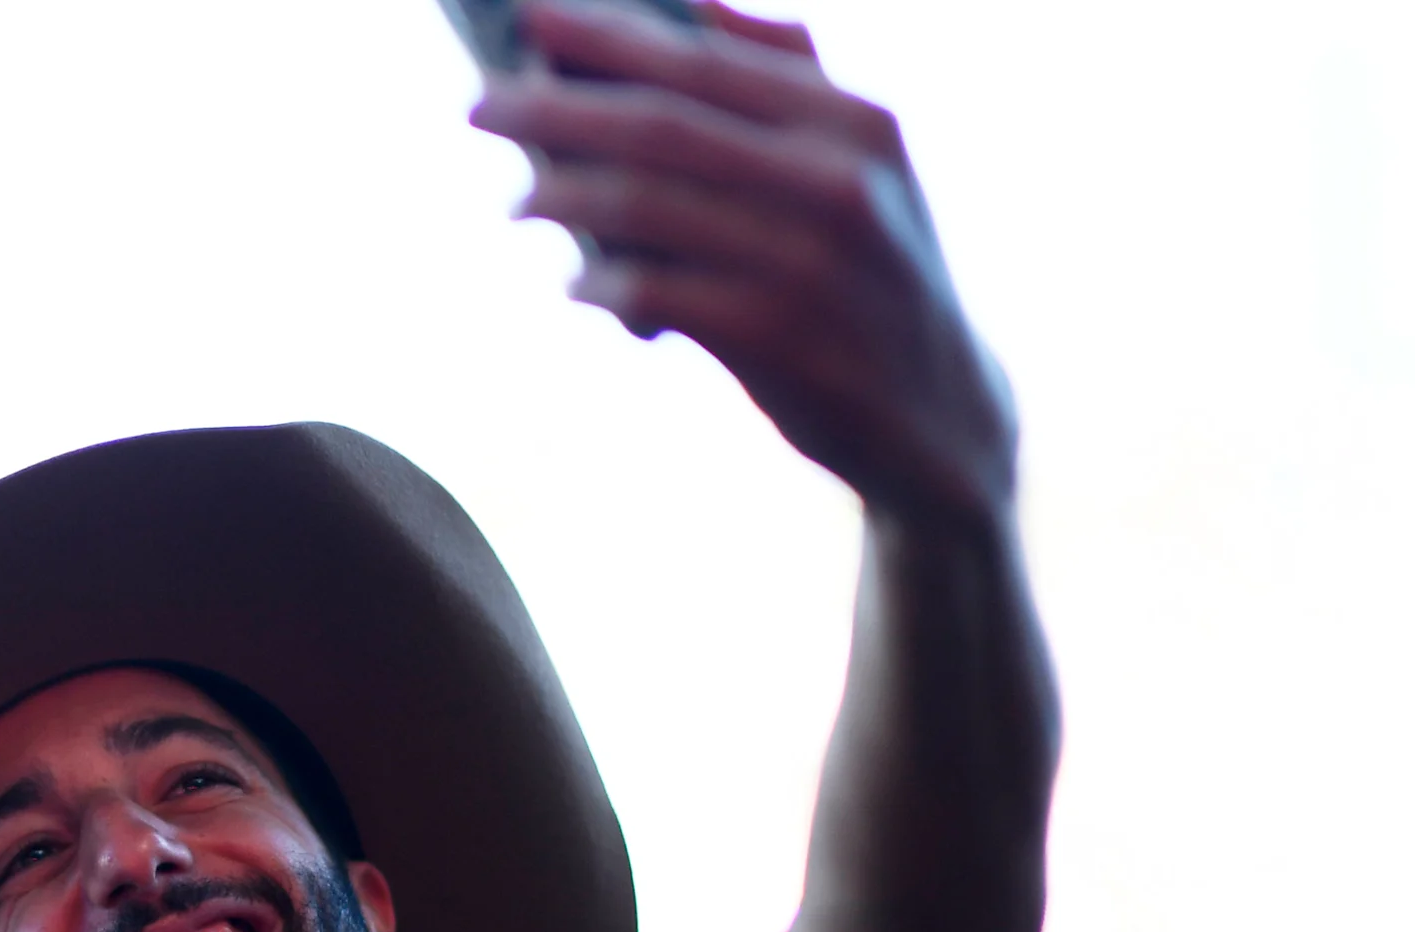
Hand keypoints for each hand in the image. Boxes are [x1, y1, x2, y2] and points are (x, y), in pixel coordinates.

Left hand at [469, 0, 1015, 521]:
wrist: (937, 408)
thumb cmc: (865, 270)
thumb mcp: (861, 164)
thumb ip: (788, 76)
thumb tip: (695, 2)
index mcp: (852, 122)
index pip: (707, 61)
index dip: (608, 36)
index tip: (527, 15)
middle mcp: (835, 181)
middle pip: (662, 127)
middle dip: (556, 111)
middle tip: (478, 106)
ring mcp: (808, 261)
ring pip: (649, 208)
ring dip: (562, 197)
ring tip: (517, 200)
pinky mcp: (779, 338)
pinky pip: (659, 294)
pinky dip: (605, 283)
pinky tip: (578, 281)